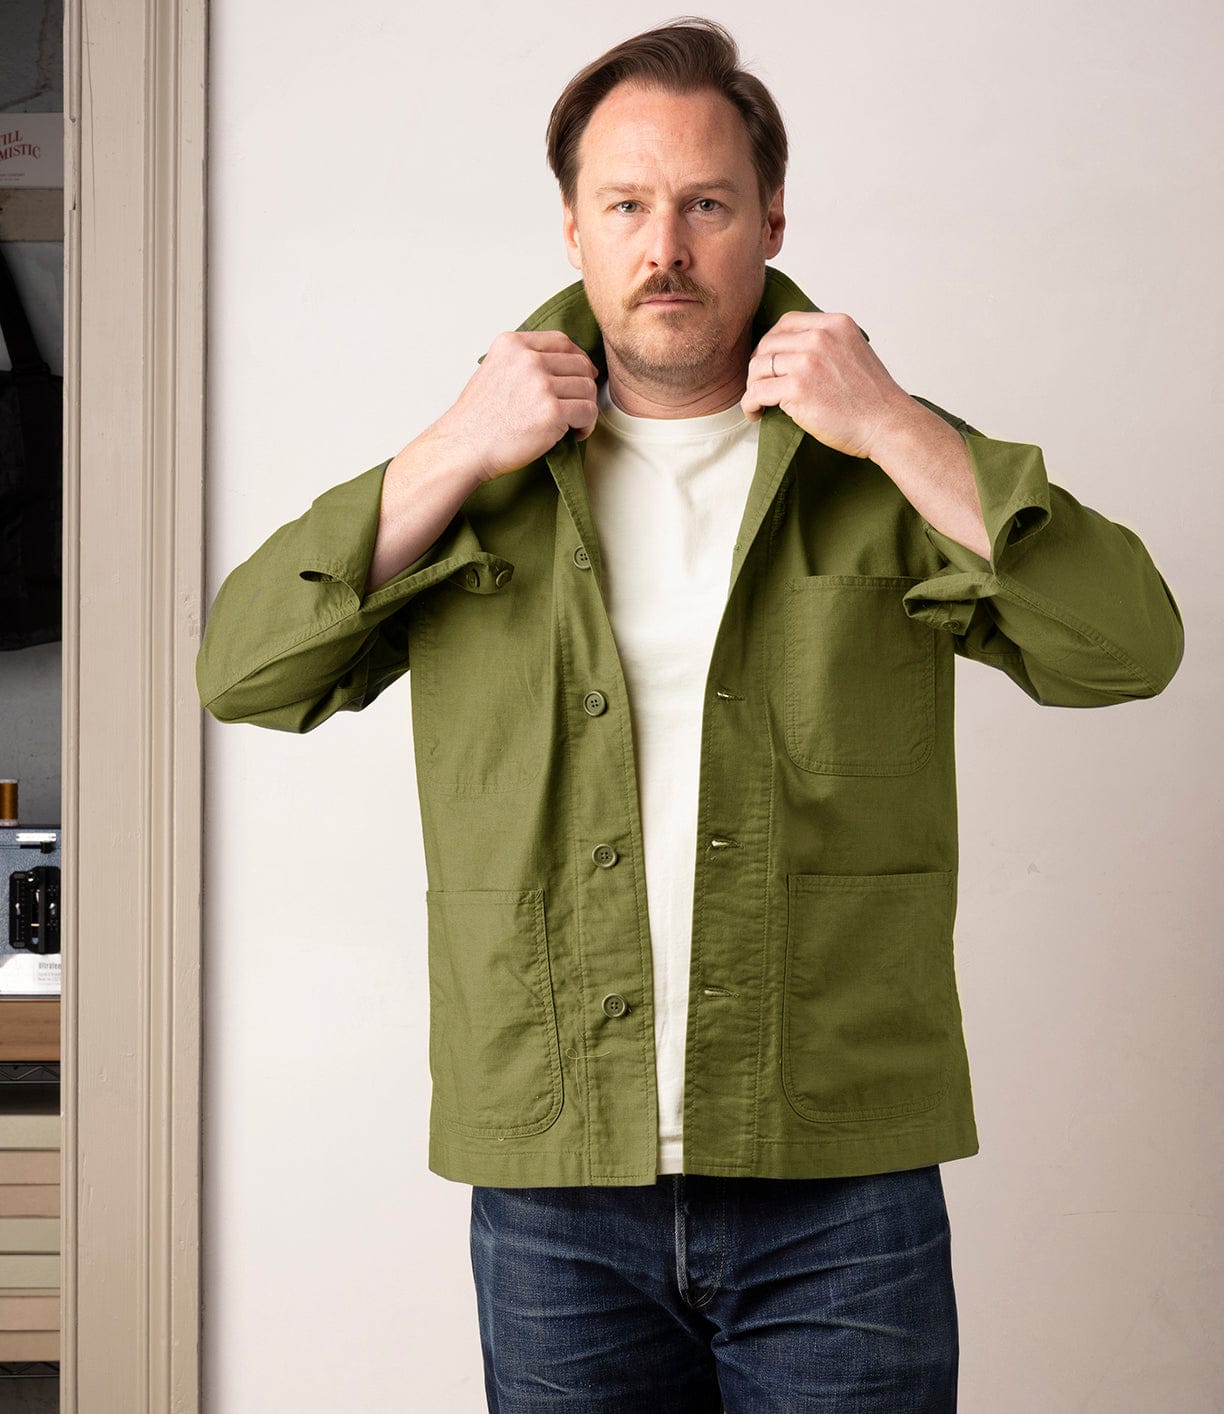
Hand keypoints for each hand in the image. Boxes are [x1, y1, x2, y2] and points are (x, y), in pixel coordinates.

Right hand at [434, 330, 598, 482]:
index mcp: (512, 344)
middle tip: (577, 406)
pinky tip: (574, 433)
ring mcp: (540, 384)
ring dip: (586, 408)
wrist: (464, 446)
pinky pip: (588, 412)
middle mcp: (527, 359)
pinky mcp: (551, 411)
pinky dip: (586, 426)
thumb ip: (523, 360)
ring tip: (573, 423)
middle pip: (580, 365)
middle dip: (584, 387)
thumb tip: (561, 365)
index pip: (562, 341)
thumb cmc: (479, 418)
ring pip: (587, 388)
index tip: (581, 376)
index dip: (578, 360)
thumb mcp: (494, 369)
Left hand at [740, 311, 919, 460]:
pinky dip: (750, 404)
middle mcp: (820, 337)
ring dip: (753, 386)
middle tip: (759, 385)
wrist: (887, 423)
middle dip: (758, 366)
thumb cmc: (872, 398)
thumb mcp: (854, 351)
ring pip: (758, 367)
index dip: (771, 342)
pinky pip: (757, 391)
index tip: (769, 361)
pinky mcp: (797, 388)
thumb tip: (795, 351)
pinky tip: (756, 412)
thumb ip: (828, 344)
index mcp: (835, 324)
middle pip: (768, 343)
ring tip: (758, 401)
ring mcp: (807, 362)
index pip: (787, 322)